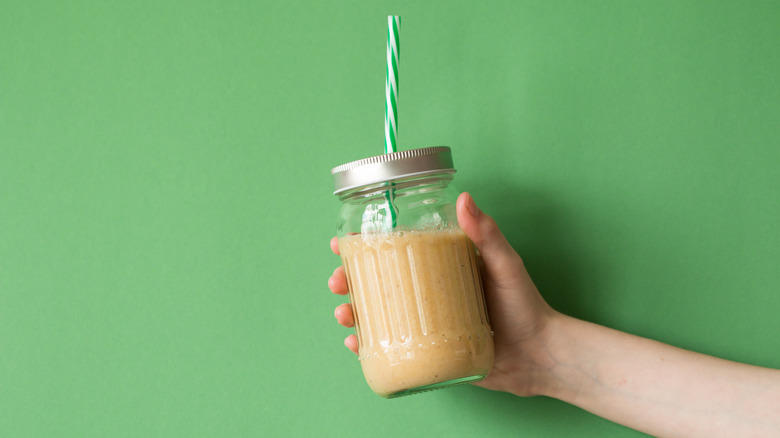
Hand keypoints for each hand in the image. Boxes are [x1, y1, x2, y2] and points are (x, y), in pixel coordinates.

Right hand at [327, 192, 556, 395]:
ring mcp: (425, 324)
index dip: (363, 247)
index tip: (342, 244)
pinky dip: (368, 348)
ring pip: (378, 316)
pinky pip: (391, 348)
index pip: (395, 252)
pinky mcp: (428, 351)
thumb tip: (465, 199)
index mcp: (440, 267)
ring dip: (352, 314)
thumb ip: (486, 234)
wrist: (540, 356)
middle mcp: (428, 294)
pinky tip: (357, 346)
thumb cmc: (525, 305)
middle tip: (338, 283)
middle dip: (348, 282)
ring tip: (346, 317)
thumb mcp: (505, 264)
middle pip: (377, 284)